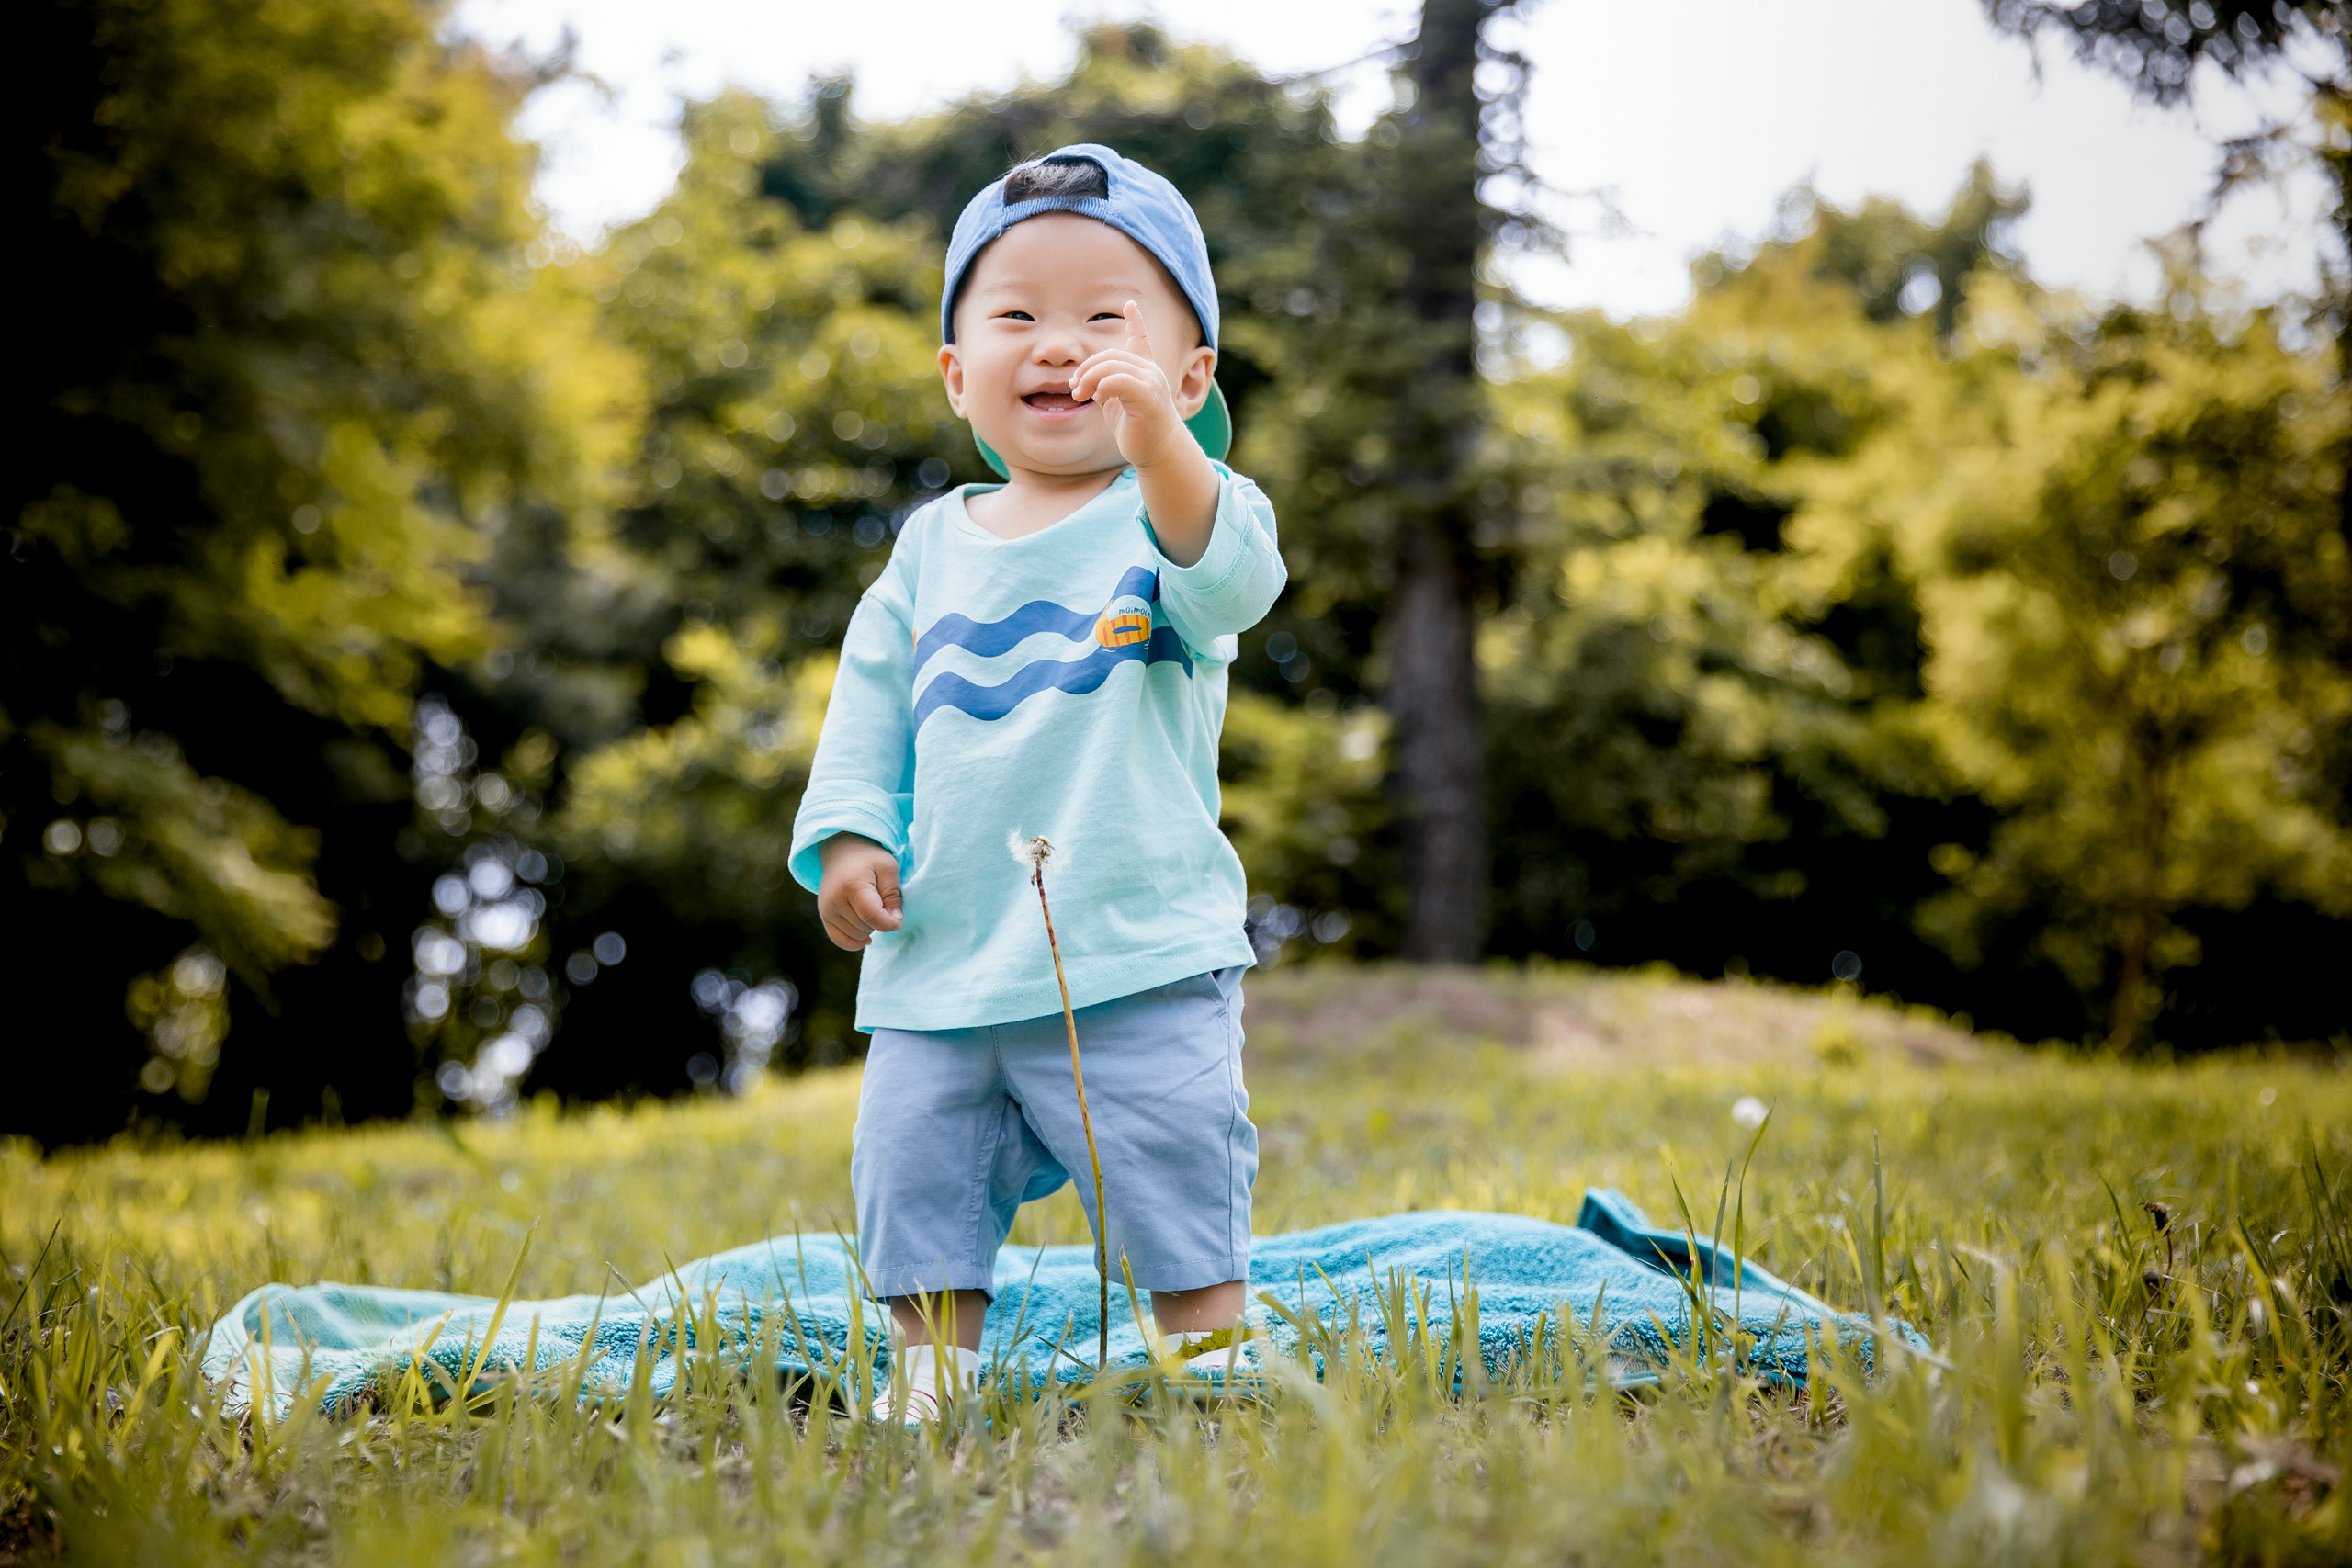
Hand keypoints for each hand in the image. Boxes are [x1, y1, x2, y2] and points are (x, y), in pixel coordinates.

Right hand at [817, 833, 901, 950]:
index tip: (898, 921)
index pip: (872, 917)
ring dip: (869, 928)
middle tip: (881, 902)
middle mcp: (834, 900)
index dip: (890, 923)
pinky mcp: (824, 916)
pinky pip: (840, 940)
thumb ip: (894, 895)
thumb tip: (895, 922)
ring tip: (871, 907)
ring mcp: (826, 909)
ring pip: (856, 935)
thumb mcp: (888, 868)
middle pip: (866, 927)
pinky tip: (866, 937)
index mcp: (852, 886)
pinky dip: (855, 942)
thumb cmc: (869, 859)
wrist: (842, 851)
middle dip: (879, 921)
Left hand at [1070, 302, 1188, 470]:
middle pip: (1111, 356)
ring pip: (1112, 366)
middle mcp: (1150, 371)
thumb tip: (1082, 381)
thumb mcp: (1116, 403)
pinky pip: (1120, 381)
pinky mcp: (1149, 397)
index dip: (1136, 322)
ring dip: (1089, 379)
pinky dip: (1103, 386)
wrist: (1157, 451)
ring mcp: (1152, 382)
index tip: (1130, 304)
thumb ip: (1104, 386)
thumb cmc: (1137, 428)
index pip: (1140, 340)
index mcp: (1144, 371)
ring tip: (1080, 395)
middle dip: (1087, 369)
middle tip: (1075, 388)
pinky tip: (1098, 398)